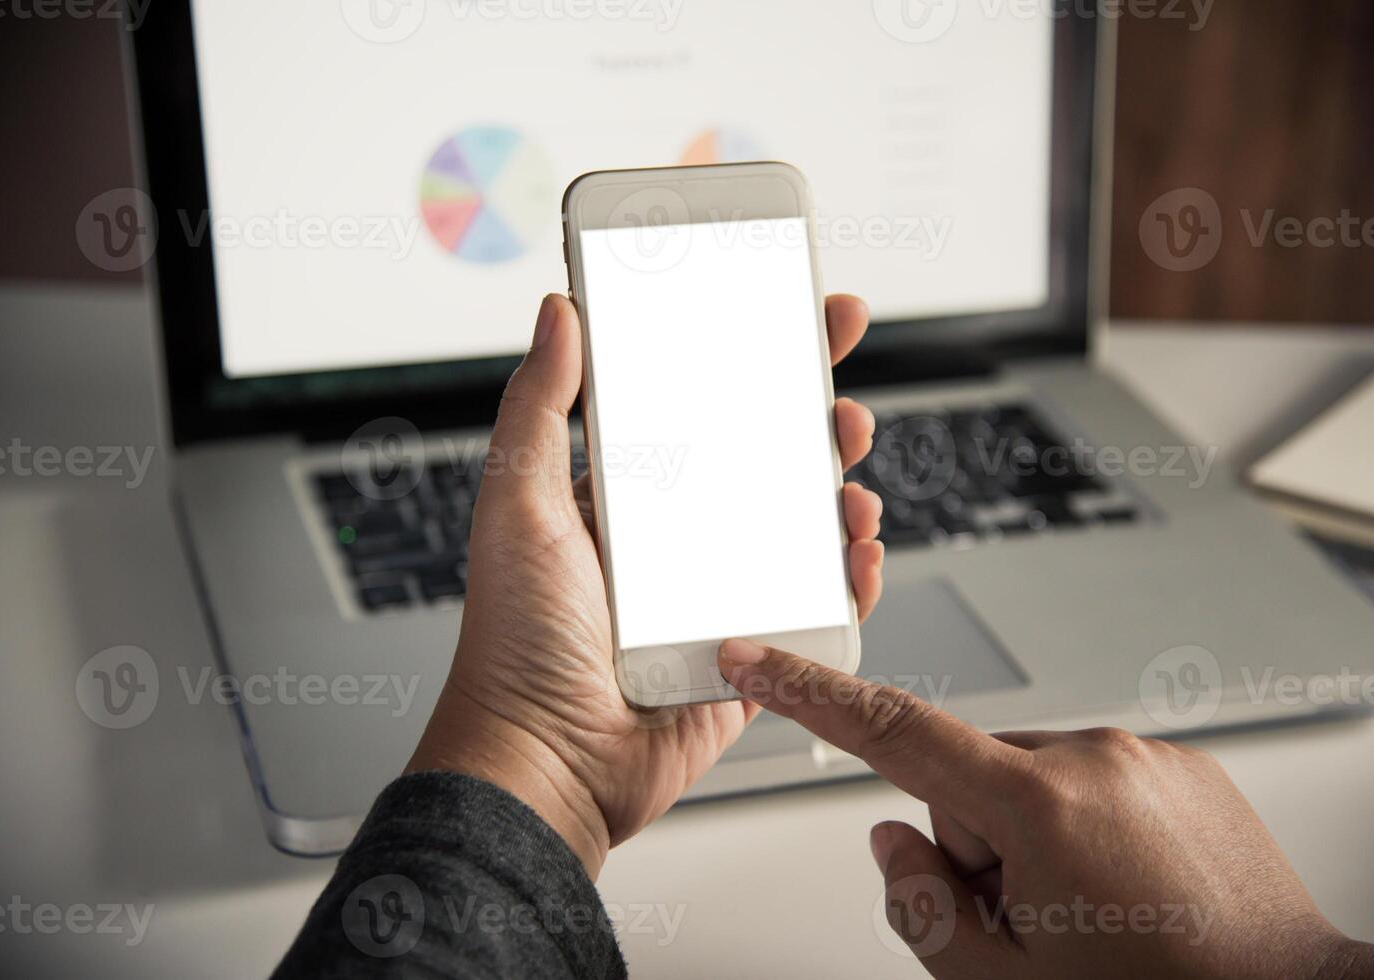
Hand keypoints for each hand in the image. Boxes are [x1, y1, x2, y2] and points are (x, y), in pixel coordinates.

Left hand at [407, 293, 884, 877]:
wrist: (544, 767)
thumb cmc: (514, 644)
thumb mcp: (515, 504)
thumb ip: (538, 406)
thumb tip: (558, 311)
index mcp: (622, 498)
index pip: (698, 409)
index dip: (750, 361)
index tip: (797, 316)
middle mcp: (674, 543)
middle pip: (764, 465)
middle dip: (815, 428)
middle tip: (841, 407)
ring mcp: (715, 599)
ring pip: (800, 533)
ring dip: (840, 502)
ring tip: (852, 493)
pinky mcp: (749, 656)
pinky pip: (815, 611)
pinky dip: (849, 583)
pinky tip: (859, 559)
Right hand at [715, 641, 1373, 979]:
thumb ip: (921, 907)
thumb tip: (895, 842)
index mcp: (1038, 807)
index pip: (893, 732)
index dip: (810, 694)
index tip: (756, 659)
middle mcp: (1092, 757)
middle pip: (967, 780)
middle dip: (974, 842)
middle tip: (1030, 920)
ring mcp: (1143, 758)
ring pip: (1030, 782)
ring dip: (1034, 838)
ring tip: (1095, 912)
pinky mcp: (1181, 765)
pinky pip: (1092, 780)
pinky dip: (1088, 827)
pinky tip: (1131, 890)